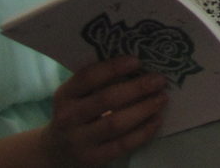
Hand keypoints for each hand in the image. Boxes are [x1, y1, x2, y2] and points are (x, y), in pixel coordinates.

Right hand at [43, 56, 167, 165]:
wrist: (58, 152)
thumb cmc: (77, 114)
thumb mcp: (77, 96)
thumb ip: (99, 82)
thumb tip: (139, 65)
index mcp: (65, 95)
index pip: (88, 77)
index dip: (113, 68)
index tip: (137, 61)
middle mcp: (68, 117)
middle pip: (106, 99)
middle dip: (136, 88)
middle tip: (159, 80)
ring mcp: (79, 141)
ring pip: (115, 123)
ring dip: (143, 109)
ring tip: (161, 98)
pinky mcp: (93, 158)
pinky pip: (122, 144)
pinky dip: (142, 132)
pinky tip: (156, 121)